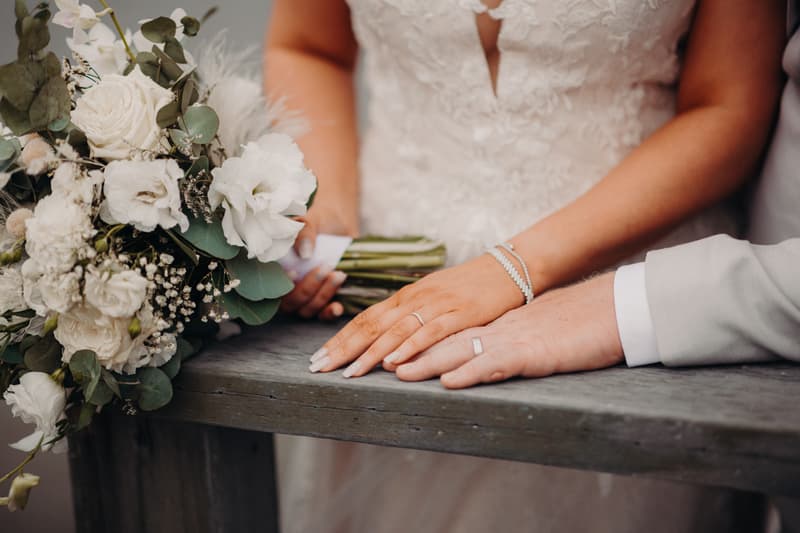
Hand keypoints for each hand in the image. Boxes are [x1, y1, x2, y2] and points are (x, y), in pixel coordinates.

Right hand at [281, 206, 356, 319]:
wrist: (338, 224)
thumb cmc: (316, 223)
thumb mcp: (307, 222)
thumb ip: (304, 233)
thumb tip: (305, 253)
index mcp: (275, 270)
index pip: (270, 287)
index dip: (281, 285)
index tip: (294, 273)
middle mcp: (288, 287)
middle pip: (290, 304)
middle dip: (308, 288)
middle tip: (325, 267)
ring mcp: (306, 297)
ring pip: (307, 310)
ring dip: (322, 296)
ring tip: (338, 274)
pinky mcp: (325, 300)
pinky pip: (323, 315)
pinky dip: (329, 313)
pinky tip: (337, 306)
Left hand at [308, 253, 525, 376]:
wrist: (508, 268)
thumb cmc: (471, 286)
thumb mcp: (434, 297)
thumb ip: (411, 314)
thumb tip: (386, 335)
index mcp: (407, 295)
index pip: (366, 318)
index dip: (341, 338)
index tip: (319, 357)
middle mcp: (416, 298)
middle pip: (372, 325)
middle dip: (343, 348)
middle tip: (319, 368)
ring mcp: (437, 304)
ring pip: (395, 330)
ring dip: (370, 353)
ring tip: (349, 372)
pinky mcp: (460, 313)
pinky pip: (429, 332)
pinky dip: (409, 347)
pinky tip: (394, 362)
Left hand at [394, 273, 623, 387]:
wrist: (612, 308)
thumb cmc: (577, 323)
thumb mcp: (534, 334)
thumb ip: (509, 344)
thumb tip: (487, 356)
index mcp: (494, 326)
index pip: (444, 333)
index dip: (411, 342)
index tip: (382, 351)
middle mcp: (495, 329)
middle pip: (441, 339)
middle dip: (404, 352)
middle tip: (376, 363)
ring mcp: (512, 338)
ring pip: (459, 348)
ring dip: (425, 362)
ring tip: (395, 372)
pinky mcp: (534, 352)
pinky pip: (496, 362)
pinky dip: (471, 372)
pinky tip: (449, 381)